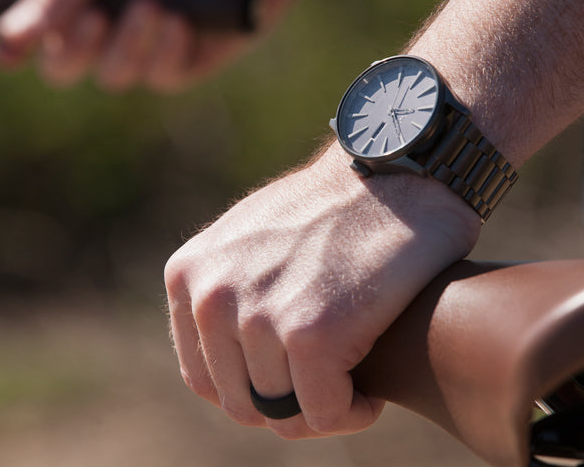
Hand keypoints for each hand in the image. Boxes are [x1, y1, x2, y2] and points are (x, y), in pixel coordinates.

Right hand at [0, 0, 300, 91]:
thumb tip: (9, 36)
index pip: (31, 33)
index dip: (13, 48)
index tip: (7, 57)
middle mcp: (104, 26)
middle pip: (62, 68)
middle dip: (73, 49)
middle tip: (95, 19)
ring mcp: (142, 50)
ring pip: (111, 77)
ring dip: (128, 42)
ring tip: (154, 4)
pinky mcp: (180, 66)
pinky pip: (156, 78)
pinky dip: (165, 49)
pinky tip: (183, 21)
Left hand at [163, 144, 480, 437]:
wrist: (395, 170)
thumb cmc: (336, 207)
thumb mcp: (251, 238)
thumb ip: (228, 288)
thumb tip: (235, 349)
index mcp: (188, 275)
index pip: (206, 378)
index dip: (256, 390)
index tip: (298, 377)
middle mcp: (211, 297)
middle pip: (244, 402)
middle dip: (289, 405)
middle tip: (330, 384)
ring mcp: (259, 317)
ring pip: (286, 413)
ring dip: (324, 407)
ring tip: (353, 379)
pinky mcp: (312, 334)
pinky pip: (327, 413)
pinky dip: (352, 413)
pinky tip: (370, 392)